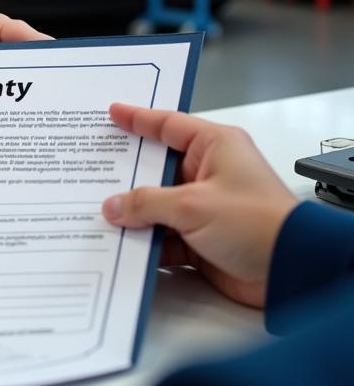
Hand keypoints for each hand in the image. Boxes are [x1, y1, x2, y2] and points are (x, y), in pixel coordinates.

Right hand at [102, 103, 298, 307]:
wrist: (291, 272)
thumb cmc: (258, 224)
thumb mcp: (192, 205)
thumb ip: (146, 203)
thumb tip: (113, 206)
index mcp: (215, 147)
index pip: (168, 125)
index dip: (138, 119)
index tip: (112, 113)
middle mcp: (210, 172)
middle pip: (157, 167)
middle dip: (127, 173)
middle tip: (93, 165)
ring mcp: (206, 207)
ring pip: (157, 205)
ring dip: (134, 213)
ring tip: (99, 211)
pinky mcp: (203, 239)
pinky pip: (164, 235)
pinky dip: (146, 241)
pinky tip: (123, 245)